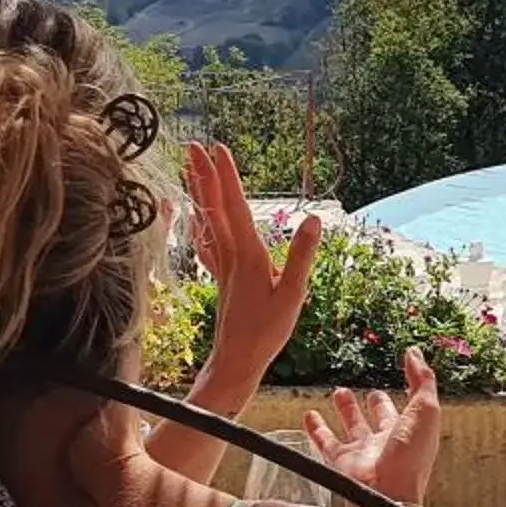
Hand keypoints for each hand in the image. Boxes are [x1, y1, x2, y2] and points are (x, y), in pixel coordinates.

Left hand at [187, 142, 320, 404]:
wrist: (236, 361)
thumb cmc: (267, 332)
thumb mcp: (293, 295)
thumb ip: (303, 256)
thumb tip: (315, 219)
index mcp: (249, 254)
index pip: (236, 206)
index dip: (227, 177)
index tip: (218, 149)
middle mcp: (231, 255)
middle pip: (215, 207)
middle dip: (205, 174)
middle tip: (194, 145)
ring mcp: (223, 265)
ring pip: (208, 220)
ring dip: (199, 192)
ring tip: (191, 168)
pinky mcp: (221, 276)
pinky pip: (207, 241)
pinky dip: (200, 222)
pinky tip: (195, 214)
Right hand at [303, 347, 442, 506]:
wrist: (386, 495)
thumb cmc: (411, 457)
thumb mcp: (426, 411)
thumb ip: (422, 380)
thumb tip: (414, 353)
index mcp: (408, 432)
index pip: (406, 408)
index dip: (405, 391)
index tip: (402, 372)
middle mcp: (385, 443)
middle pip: (378, 418)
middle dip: (374, 404)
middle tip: (367, 391)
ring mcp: (362, 453)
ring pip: (352, 428)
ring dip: (346, 411)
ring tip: (339, 393)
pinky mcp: (340, 462)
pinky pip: (325, 442)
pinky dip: (315, 428)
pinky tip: (309, 415)